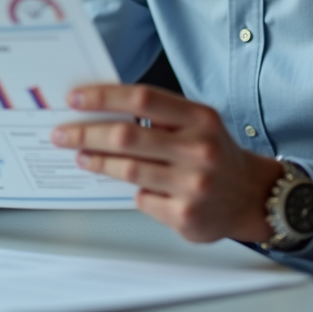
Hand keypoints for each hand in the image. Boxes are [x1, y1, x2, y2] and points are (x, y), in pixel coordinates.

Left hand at [52, 85, 281, 242]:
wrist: (251, 195)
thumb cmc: (215, 153)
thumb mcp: (198, 122)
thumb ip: (159, 115)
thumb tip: (102, 109)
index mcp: (200, 117)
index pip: (142, 98)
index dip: (104, 97)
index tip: (75, 98)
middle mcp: (199, 149)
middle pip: (126, 137)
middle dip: (86, 134)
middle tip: (61, 133)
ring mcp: (193, 185)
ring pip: (128, 171)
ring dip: (97, 163)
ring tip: (81, 156)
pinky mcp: (185, 215)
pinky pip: (143, 199)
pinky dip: (135, 192)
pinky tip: (135, 187)